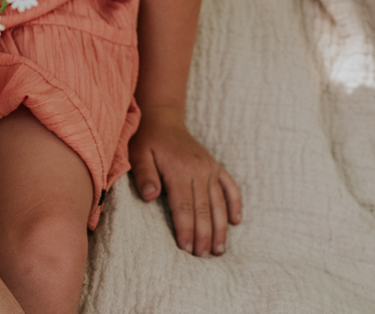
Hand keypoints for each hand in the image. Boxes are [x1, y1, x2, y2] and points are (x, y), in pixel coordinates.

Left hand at [128, 107, 241, 256]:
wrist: (162, 118)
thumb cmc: (147, 139)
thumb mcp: (138, 154)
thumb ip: (144, 174)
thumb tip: (150, 197)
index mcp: (179, 170)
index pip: (184, 207)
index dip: (186, 229)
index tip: (187, 249)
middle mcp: (198, 170)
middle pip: (203, 209)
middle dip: (204, 235)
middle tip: (204, 257)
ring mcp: (209, 168)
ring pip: (218, 202)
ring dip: (220, 227)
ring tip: (219, 250)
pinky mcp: (215, 166)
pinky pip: (229, 186)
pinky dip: (234, 203)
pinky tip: (236, 221)